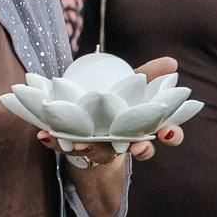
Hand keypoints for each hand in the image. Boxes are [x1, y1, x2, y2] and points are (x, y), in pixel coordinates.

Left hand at [41, 58, 188, 165]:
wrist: (91, 124)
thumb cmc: (119, 104)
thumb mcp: (134, 86)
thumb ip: (150, 74)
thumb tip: (172, 63)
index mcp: (146, 127)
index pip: (167, 134)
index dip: (173, 135)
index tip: (169, 132)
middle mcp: (127, 143)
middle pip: (142, 150)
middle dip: (142, 150)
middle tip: (139, 146)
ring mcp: (102, 149)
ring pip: (104, 154)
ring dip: (95, 149)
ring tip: (84, 144)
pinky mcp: (77, 150)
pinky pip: (66, 149)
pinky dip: (54, 142)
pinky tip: (44, 135)